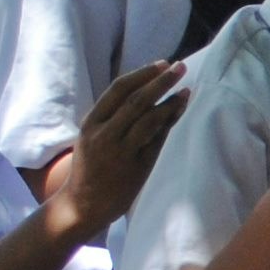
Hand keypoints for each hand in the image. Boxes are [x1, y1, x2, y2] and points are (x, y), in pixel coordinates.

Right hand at [37, 60, 186, 245]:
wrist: (83, 205)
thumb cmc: (90, 167)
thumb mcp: (91, 137)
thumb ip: (111, 117)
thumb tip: (142, 91)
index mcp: (91, 123)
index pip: (118, 90)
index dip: (142, 74)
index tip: (161, 64)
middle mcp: (104, 135)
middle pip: (137, 101)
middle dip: (161, 81)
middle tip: (180, 67)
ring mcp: (121, 152)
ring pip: (149, 120)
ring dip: (170, 103)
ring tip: (187, 90)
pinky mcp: (136, 167)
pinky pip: (156, 141)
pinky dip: (169, 124)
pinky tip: (179, 112)